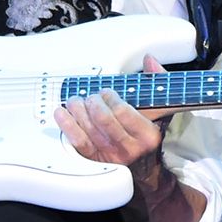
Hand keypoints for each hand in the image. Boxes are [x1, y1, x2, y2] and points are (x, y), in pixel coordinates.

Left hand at [54, 55, 170, 167]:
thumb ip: (157, 79)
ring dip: (77, 109)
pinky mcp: (95, 159)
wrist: (142, 160)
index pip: (122, 111)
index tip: (107, 93)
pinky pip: (78, 141)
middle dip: (93, 102)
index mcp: (147, 135)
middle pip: (103, 118)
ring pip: (88, 128)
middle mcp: (130, 147)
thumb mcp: (159, 103)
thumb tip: (149, 60)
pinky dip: (67, 124)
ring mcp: (111, 155)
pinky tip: (63, 113)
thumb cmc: (145, 129)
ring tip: (75, 101)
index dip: (110, 97)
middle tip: (92, 97)